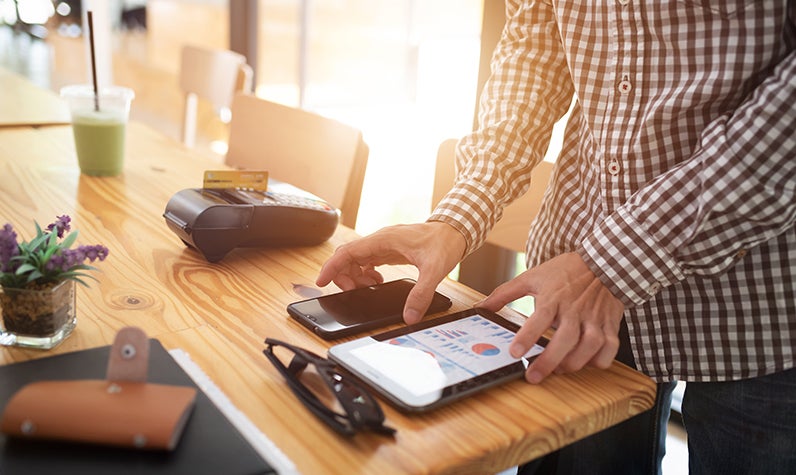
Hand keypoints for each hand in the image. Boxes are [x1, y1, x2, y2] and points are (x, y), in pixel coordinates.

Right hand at [316, 222, 465, 323]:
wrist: (455, 230)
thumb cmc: (444, 243)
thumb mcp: (434, 271)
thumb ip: (421, 294)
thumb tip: (409, 316)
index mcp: (384, 240)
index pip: (348, 252)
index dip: (331, 267)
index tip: (321, 282)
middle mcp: (380, 240)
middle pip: (348, 256)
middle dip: (343, 276)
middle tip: (351, 293)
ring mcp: (384, 244)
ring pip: (356, 259)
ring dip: (355, 275)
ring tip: (365, 289)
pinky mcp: (389, 249)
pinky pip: (368, 260)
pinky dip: (365, 273)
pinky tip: (375, 282)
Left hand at [477, 252, 624, 383]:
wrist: (602, 261)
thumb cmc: (564, 272)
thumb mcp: (532, 277)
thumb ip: (504, 293)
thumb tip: (480, 307)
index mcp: (553, 297)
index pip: (539, 318)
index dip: (527, 337)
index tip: (515, 352)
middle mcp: (575, 309)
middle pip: (565, 339)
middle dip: (549, 361)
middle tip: (533, 376)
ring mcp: (595, 318)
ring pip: (590, 346)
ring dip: (574, 362)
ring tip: (558, 369)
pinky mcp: (610, 324)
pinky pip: (610, 348)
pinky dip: (600, 360)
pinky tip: (586, 363)